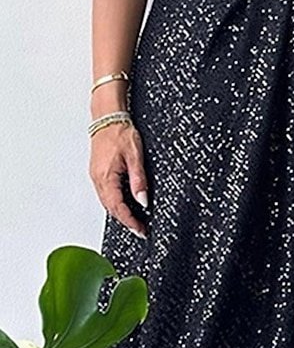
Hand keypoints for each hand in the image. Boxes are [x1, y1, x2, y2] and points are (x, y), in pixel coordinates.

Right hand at [89, 121, 148, 238]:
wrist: (108, 117)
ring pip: (107, 203)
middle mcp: (98, 179)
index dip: (130, 221)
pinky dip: (115, 203)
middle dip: (126, 221)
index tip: (141, 230)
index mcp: (106, 177)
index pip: (118, 207)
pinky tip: (125, 205)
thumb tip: (143, 201)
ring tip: (135, 222)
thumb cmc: (120, 132)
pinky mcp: (98, 173)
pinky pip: (105, 194)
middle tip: (140, 230)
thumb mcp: (135, 156)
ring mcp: (96, 176)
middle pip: (111, 209)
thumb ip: (139, 181)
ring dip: (120, 214)